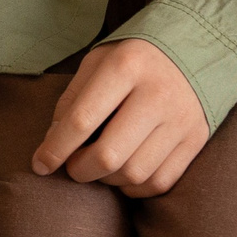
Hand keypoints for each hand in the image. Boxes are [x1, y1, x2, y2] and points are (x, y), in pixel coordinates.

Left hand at [31, 40, 209, 198]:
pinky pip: (159, 182)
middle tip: (73, 166)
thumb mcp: (98, 62)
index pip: (82, 120)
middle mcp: (157, 93)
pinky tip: (125, 172)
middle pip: (108, 155)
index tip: (40, 165)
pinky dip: (135, 187)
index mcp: (126, 66)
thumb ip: (72, 100)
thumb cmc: (134, 59)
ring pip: (133, 174)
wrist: (195, 49)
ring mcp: (180, 119)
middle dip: (80, 170)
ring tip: (100, 164)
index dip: (55, 149)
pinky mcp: (196, 139)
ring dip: (107, 180)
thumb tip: (53, 145)